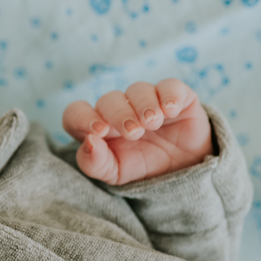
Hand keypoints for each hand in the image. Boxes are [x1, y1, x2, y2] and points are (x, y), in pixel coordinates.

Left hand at [62, 78, 211, 185]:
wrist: (184, 171)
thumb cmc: (142, 168)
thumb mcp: (115, 173)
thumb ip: (94, 163)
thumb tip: (90, 142)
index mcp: (98, 126)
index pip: (76, 112)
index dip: (81, 117)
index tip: (99, 131)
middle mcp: (120, 109)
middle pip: (108, 100)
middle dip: (119, 115)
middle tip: (133, 133)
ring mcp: (146, 100)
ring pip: (137, 89)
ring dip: (143, 105)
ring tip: (152, 123)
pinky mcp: (174, 96)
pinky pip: (169, 86)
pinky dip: (169, 96)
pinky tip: (170, 110)